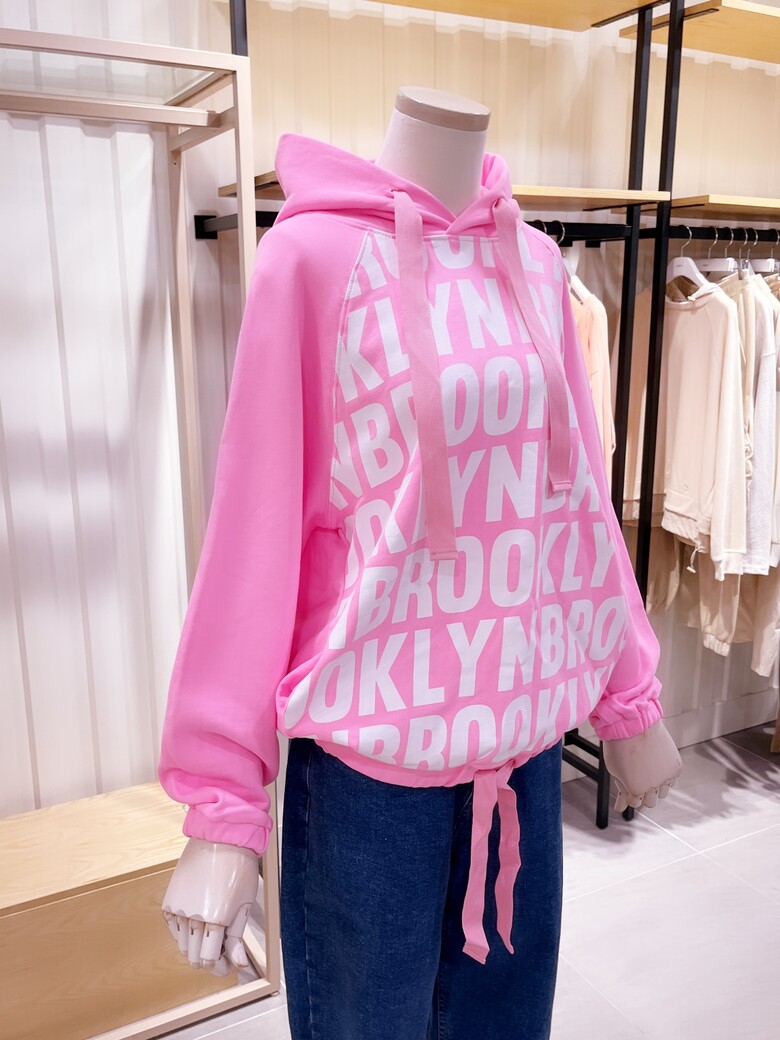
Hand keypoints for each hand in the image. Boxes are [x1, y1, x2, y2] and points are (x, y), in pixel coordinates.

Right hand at [161, 838, 259, 975]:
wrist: (220, 840)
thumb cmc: (238, 869)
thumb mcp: (244, 905)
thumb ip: (237, 938)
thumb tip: (238, 964)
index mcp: (215, 921)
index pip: (209, 960)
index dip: (220, 967)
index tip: (227, 964)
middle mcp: (192, 918)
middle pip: (194, 957)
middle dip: (209, 960)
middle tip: (221, 952)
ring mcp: (178, 909)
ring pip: (182, 946)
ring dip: (196, 947)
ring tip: (211, 937)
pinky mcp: (169, 901)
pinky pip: (173, 929)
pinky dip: (183, 934)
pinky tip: (197, 926)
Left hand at [602, 720, 682, 812]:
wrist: (634, 723)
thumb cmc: (620, 744)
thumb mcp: (615, 770)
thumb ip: (621, 789)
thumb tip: (621, 806)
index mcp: (636, 789)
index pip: (635, 803)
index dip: (629, 794)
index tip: (626, 787)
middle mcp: (653, 786)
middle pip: (650, 802)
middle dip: (642, 793)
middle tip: (637, 779)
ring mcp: (666, 777)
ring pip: (663, 793)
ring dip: (655, 787)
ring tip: (647, 771)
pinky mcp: (676, 767)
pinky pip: (673, 780)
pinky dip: (666, 777)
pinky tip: (657, 766)